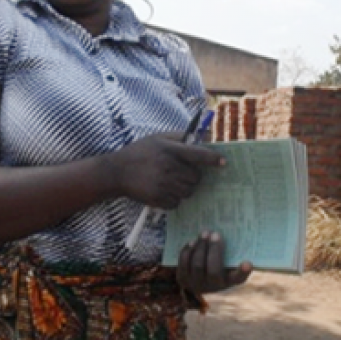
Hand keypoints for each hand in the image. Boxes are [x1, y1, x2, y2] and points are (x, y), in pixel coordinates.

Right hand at [107, 133, 223, 209]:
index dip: (213, 159)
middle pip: (196, 178)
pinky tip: (165, 190)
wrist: (117, 172)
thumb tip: (203, 138)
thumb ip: (180, 137)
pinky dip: (175, 199)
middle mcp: (168, 168)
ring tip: (173, 181)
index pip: (198, 155)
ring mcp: (163, 185)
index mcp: (169, 150)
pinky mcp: (157, 199)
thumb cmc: (140, 152)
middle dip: (194, 177)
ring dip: (185, 188)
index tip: (224, 162)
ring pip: (188, 192)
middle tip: (184, 173)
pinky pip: (177, 203)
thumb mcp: (158, 138)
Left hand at [177, 231, 252, 294]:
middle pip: (213, 271)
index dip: (243, 272)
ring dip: (201, 247)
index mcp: (229, 281)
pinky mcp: (183, 279)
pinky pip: (184, 264)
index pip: (238, 279)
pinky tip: (193, 241)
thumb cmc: (217, 266)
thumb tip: (231, 230)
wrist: (197, 281)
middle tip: (215, 234)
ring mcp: (197, 284)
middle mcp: (213, 286)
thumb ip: (230, 252)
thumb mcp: (227, 263)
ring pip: (197, 265)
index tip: (248, 263)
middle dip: (214, 250)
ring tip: (205, 233)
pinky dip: (188, 251)